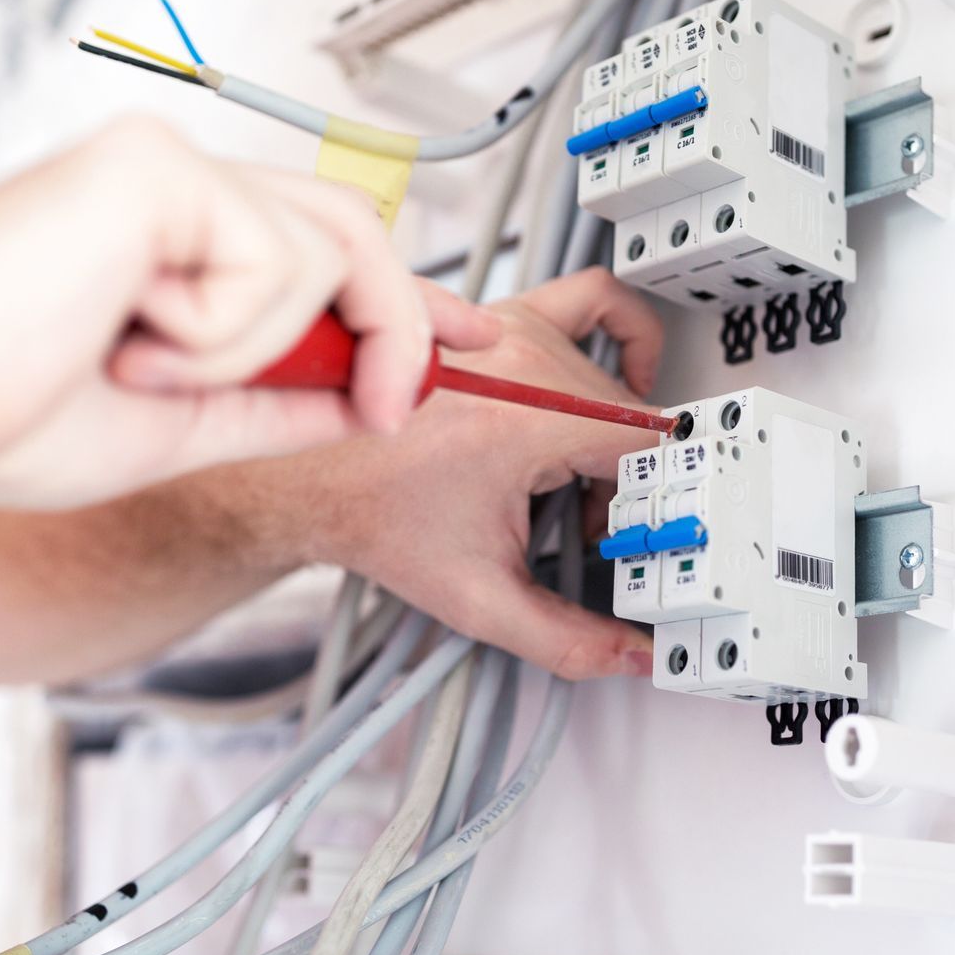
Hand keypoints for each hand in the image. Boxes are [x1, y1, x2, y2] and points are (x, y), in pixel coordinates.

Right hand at [0, 118, 499, 505]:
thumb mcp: (179, 421)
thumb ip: (276, 398)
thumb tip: (365, 395)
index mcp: (170, 245)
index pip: (322, 248)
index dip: (408, 295)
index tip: (473, 334)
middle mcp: (172, 190)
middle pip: (349, 235)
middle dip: (394, 327)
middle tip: (385, 404)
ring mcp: (166, 167)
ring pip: (321, 255)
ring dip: (256, 348)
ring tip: (146, 366)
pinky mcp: (159, 166)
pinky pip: (274, 262)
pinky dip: (218, 331)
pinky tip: (129, 334)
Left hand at [294, 267, 664, 677]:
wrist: (304, 472)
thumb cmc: (371, 514)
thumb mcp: (479, 597)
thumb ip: (565, 639)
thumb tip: (628, 656)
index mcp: (532, 418)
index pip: (650, 451)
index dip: (646, 505)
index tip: (619, 536)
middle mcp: (527, 360)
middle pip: (634, 420)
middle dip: (621, 483)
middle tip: (584, 525)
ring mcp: (515, 328)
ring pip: (617, 375)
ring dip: (615, 430)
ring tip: (585, 471)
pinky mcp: (502, 318)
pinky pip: (592, 298)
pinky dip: (618, 334)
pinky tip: (605, 376)